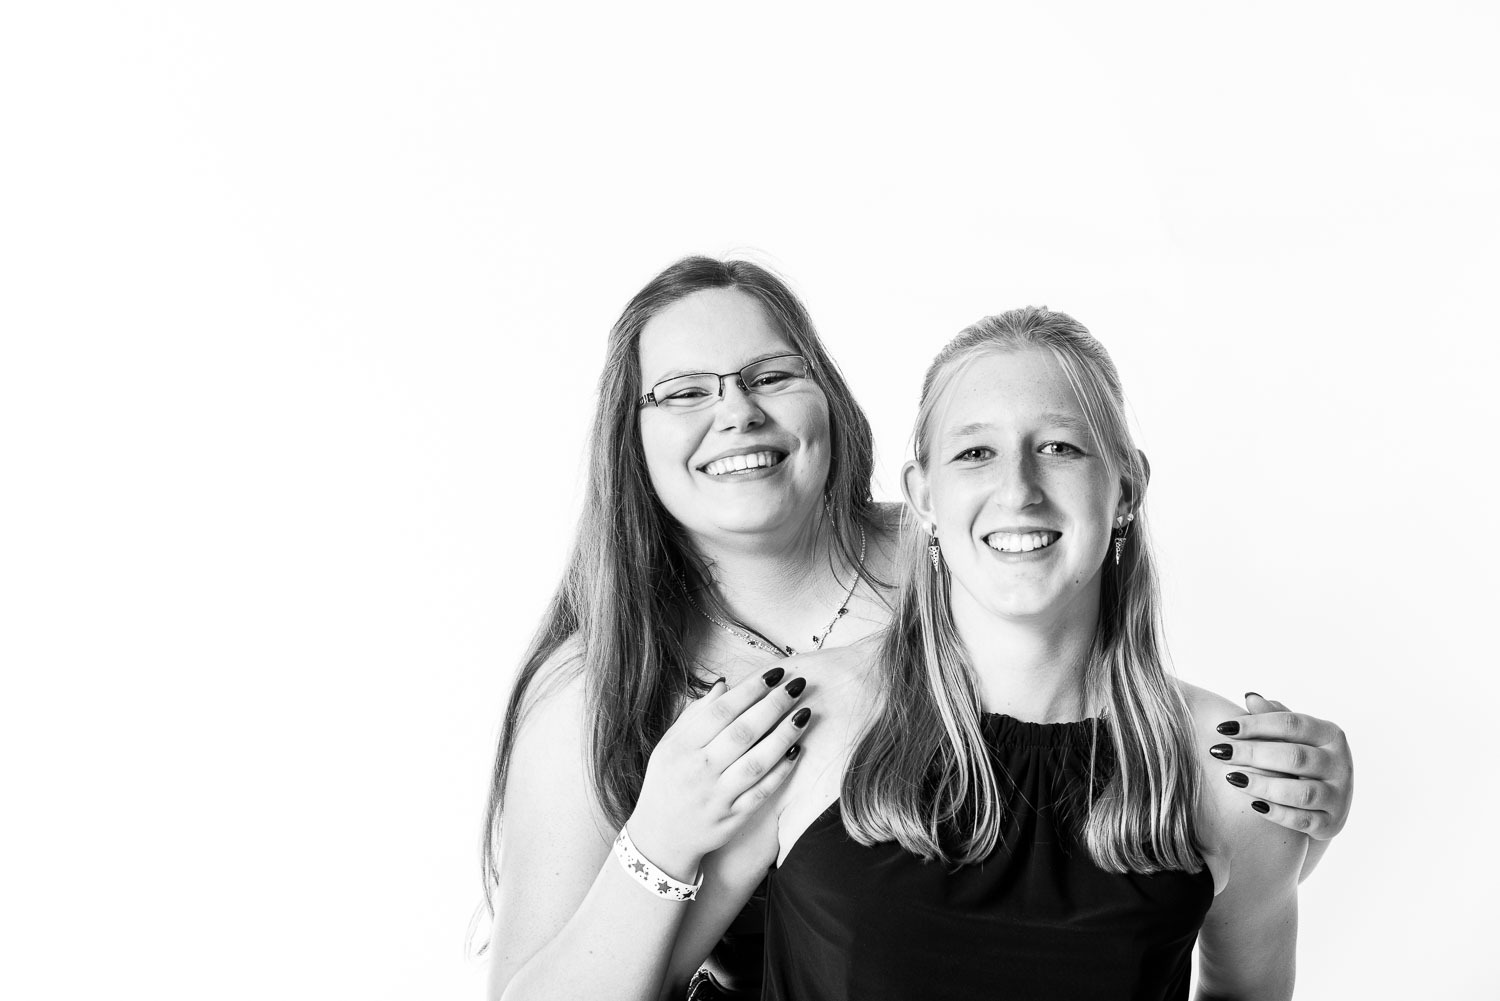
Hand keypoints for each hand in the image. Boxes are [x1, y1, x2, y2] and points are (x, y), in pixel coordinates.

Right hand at [624, 668, 809, 878]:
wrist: (660, 839)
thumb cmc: (666, 784)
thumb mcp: (668, 746)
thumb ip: (694, 716)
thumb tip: (724, 685)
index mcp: (681, 748)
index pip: (720, 712)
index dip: (750, 690)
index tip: (774, 673)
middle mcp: (699, 771)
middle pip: (742, 732)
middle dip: (773, 706)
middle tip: (797, 686)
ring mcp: (718, 797)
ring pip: (756, 762)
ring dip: (784, 735)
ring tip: (804, 714)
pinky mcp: (733, 818)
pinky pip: (762, 792)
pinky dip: (780, 771)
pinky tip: (796, 750)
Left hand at [1211, 693, 1352, 839]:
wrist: (1326, 801)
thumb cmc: (1301, 759)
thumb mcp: (1293, 735)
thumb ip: (1274, 717)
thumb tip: (1251, 697)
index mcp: (1330, 734)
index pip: (1292, 724)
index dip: (1256, 724)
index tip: (1223, 728)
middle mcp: (1340, 763)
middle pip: (1295, 756)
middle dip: (1253, 753)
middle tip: (1220, 752)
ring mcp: (1339, 795)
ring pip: (1301, 792)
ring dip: (1263, 785)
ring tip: (1232, 778)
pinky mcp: (1332, 822)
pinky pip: (1303, 820)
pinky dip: (1278, 814)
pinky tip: (1252, 805)